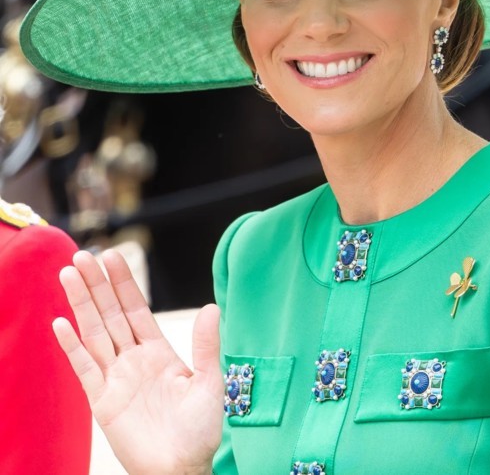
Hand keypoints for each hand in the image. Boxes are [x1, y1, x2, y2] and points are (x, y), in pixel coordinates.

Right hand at [53, 250, 223, 474]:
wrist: (183, 468)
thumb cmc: (200, 429)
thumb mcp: (210, 382)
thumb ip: (206, 345)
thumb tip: (211, 306)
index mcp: (158, 350)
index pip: (136, 308)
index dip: (124, 282)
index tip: (113, 256)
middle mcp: (134, 358)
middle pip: (110, 314)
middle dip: (97, 285)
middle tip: (82, 255)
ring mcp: (116, 378)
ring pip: (94, 333)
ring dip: (81, 305)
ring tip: (67, 275)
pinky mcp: (103, 401)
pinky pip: (84, 369)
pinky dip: (72, 347)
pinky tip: (60, 324)